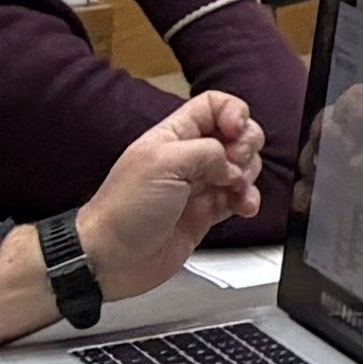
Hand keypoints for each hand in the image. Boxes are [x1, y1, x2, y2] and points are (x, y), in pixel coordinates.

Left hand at [76, 89, 262, 297]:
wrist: (113, 258)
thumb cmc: (125, 209)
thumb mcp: (164, 163)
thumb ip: (208, 151)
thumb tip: (233, 164)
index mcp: (173, 136)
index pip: (214, 105)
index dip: (233, 112)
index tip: (236, 132)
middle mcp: (188, 157)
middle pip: (236, 134)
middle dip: (247, 146)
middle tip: (235, 164)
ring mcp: (199, 185)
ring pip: (243, 167)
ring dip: (249, 176)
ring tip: (235, 191)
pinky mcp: (207, 212)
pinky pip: (241, 197)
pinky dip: (249, 200)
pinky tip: (243, 207)